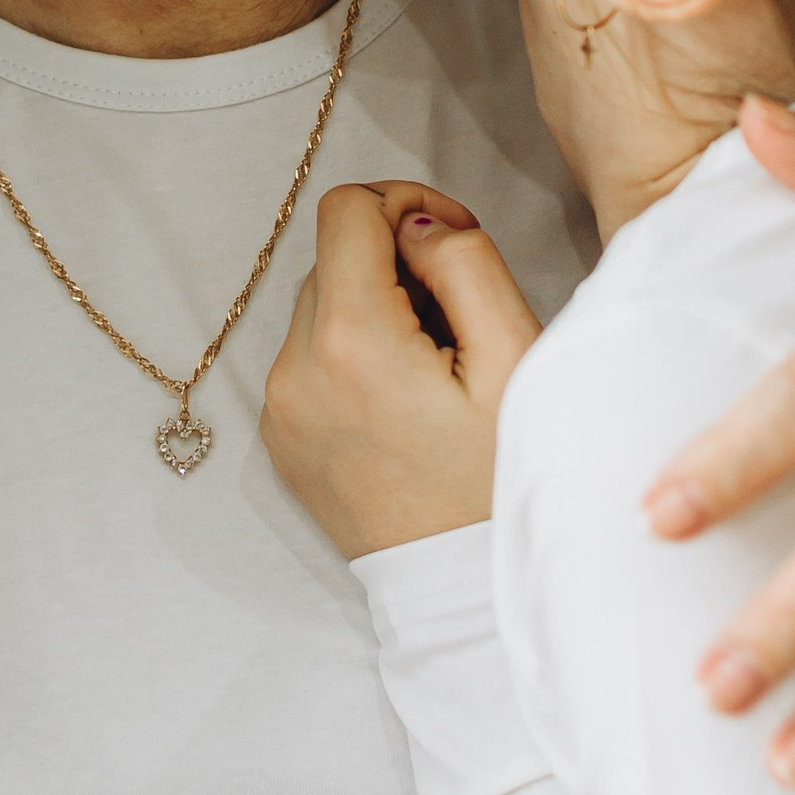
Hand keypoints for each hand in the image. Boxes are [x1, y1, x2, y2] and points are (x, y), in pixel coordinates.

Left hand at [261, 182, 541, 558]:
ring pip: (319, 307)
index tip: (454, 239)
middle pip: (333, 257)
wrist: (463, 590)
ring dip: (372, 308)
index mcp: (350, 342)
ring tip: (433, 364)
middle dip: (394, 265)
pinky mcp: (281, 438)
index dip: (407, 204)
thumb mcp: (514, 357)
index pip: (347, 210)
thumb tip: (417, 227)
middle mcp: (294, 371)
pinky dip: (350, 353)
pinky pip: (307, 359)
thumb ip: (465, 264)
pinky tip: (402, 398)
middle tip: (457, 318)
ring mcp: (280, 409)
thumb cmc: (501, 480)